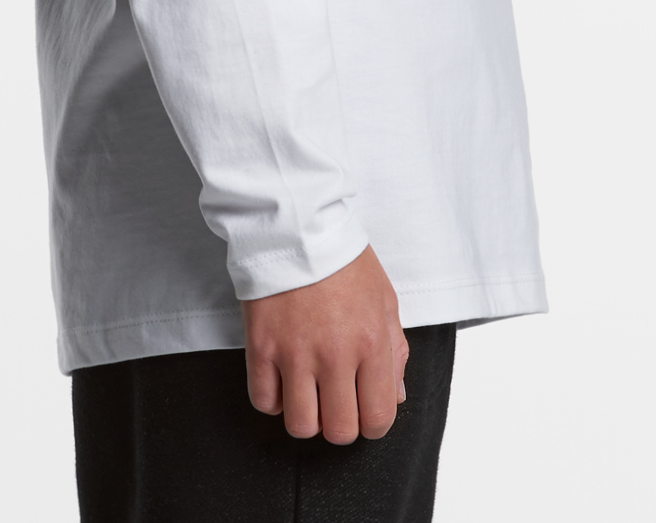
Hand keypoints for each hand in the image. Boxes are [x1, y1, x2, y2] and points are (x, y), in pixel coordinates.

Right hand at [242, 245, 407, 443]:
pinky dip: (274, 400)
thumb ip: (395, 352)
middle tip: (336, 401)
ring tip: (308, 392)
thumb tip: (395, 396)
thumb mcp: (384, 299)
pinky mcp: (261, 345)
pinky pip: (264, 401)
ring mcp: (294, 352)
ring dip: (307, 416)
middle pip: (338, 430)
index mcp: (371, 342)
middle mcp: (334, 353)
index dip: (373, 424)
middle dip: (340, 424)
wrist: (297, 225)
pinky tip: (282, 379)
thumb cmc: (344, 260)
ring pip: (300, 425)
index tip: (365, 411)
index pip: (378, 417)